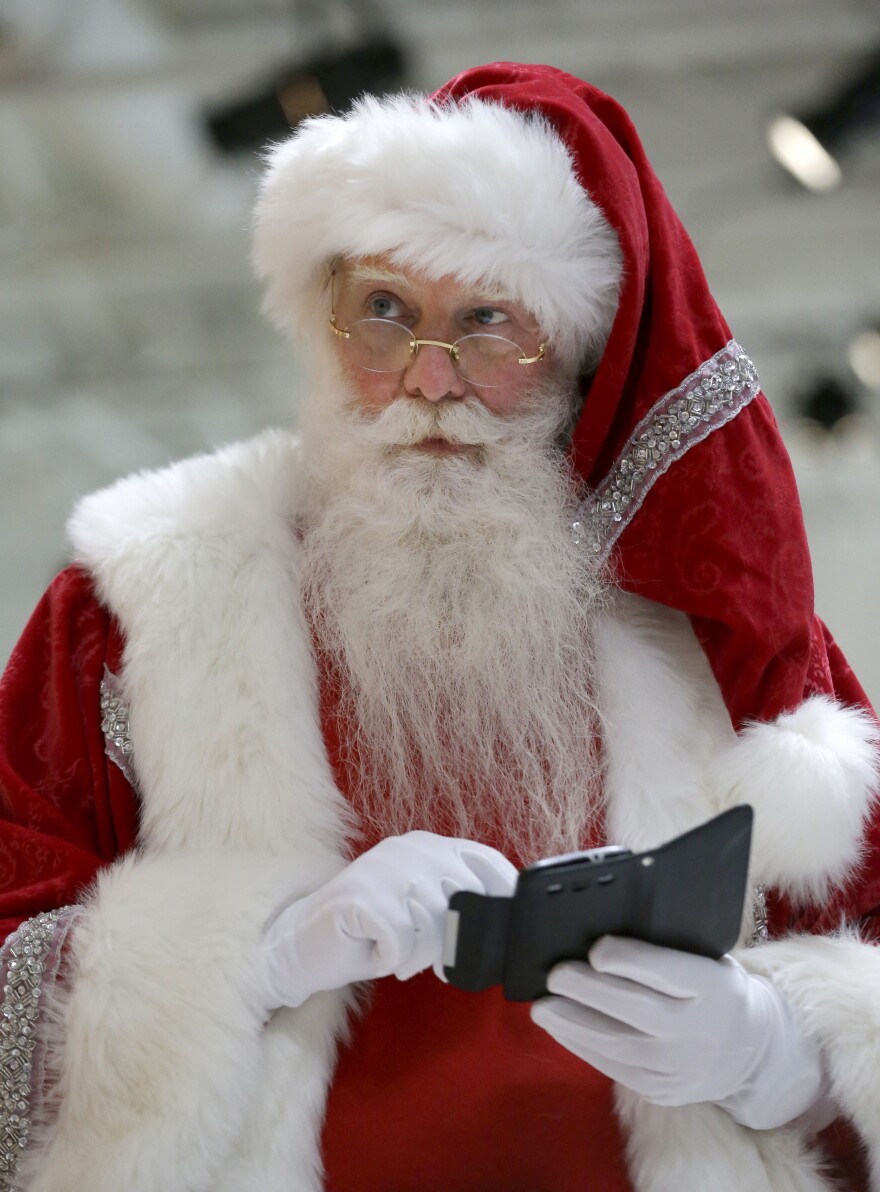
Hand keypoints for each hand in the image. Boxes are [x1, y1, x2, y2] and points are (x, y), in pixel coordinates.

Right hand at [261, 831, 516, 1009]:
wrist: (305, 943)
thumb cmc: (374, 933)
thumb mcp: (426, 911)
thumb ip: (459, 905)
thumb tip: (505, 924)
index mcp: (429, 845)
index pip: (485, 860)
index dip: (504, 894)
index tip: (509, 928)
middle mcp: (409, 848)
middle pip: (465, 898)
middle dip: (455, 941)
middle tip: (430, 959)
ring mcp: (382, 867)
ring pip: (435, 923)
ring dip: (420, 955)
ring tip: (397, 953)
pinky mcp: (359, 896)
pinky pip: (402, 940)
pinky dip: (393, 958)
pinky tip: (376, 951)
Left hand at [530, 936, 823, 1129]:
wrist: (748, 1050)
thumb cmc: (714, 990)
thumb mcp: (707, 958)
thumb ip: (666, 948)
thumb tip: (602, 934)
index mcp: (710, 985)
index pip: (662, 971)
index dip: (624, 958)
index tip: (595, 948)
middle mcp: (694, 1029)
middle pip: (632, 1006)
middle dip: (586, 989)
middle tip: (555, 974)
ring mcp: (676, 1066)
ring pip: (615, 1042)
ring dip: (571, 1022)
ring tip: (542, 1007)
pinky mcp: (659, 1089)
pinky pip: (612, 1067)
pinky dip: (581, 1045)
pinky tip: (561, 1028)